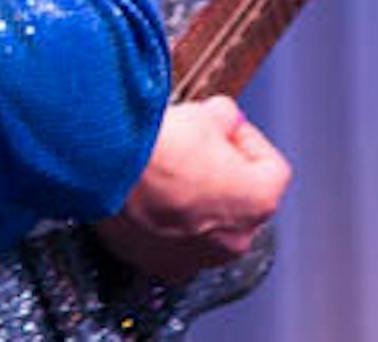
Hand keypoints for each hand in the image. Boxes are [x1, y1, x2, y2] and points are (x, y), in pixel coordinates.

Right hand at [92, 96, 291, 281]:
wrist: (106, 169)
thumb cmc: (159, 147)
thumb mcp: (202, 114)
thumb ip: (224, 118)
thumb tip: (221, 119)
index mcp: (257, 201)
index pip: (270, 167)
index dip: (247, 139)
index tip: (226, 126)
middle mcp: (235, 238)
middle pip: (237, 200)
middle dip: (219, 173)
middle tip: (194, 147)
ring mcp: (199, 256)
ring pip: (205, 225)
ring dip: (191, 200)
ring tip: (163, 171)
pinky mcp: (162, 263)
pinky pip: (171, 242)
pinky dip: (163, 222)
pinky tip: (146, 195)